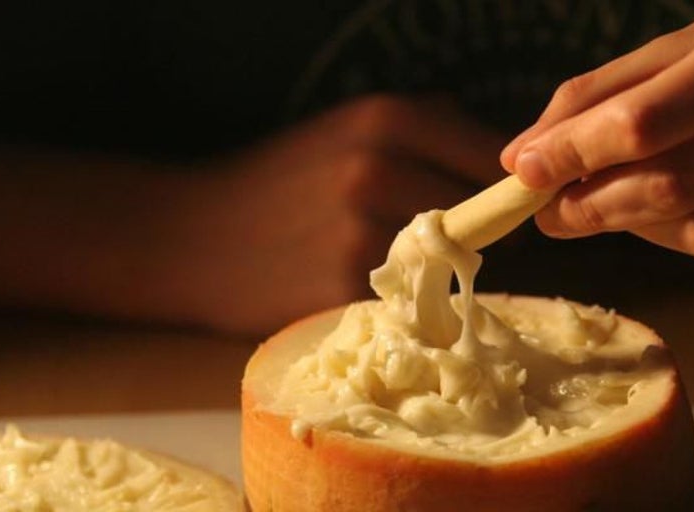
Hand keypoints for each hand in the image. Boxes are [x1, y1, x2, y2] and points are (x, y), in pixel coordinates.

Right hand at [187, 95, 505, 331]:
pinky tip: (368, 295)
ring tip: (402, 269)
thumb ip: (424, 130)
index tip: (501, 207)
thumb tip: (499, 158)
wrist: (190, 235)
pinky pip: (408, 299)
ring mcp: (362, 233)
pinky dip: (404, 302)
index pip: (488, 158)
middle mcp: (378, 169)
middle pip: (477, 215)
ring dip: (442, 272)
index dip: (502, 189)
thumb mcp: (345, 128)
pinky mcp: (345, 290)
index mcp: (385, 120)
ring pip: (449, 262)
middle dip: (473, 234)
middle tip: (445, 245)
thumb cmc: (279, 181)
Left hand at [501, 0, 693, 258]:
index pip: (647, 121)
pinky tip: (664, 209)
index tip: (522, 171)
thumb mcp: (693, 40)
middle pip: (673, 187)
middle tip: (548, 208)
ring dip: (631, 227)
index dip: (574, 153)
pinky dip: (679, 235)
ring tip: (598, 206)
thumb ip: (606, 92)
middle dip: (592, 205)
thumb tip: (523, 154)